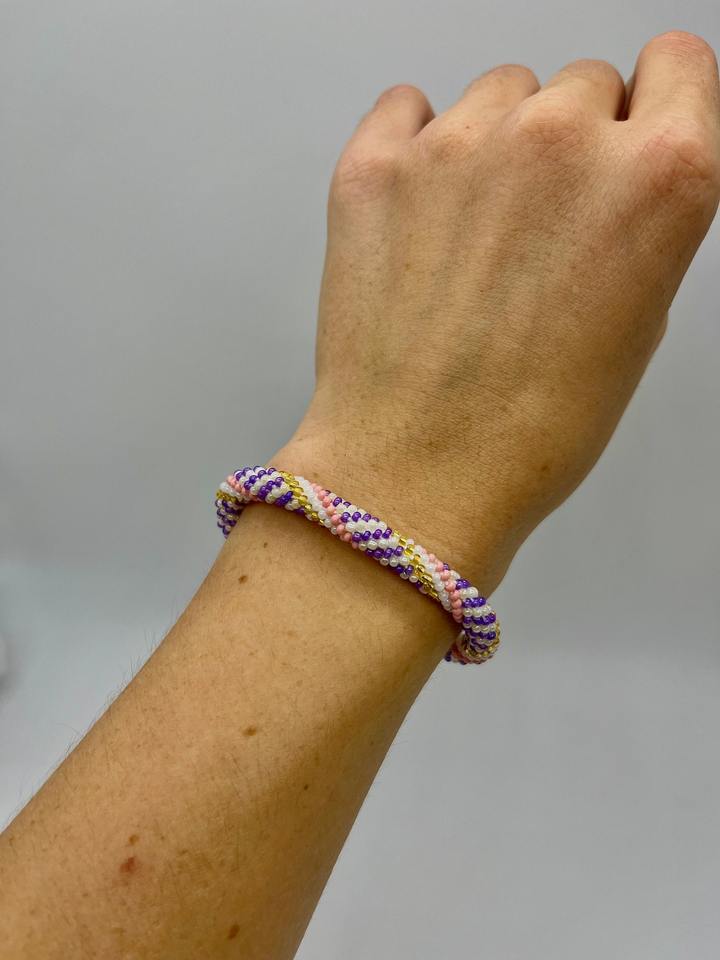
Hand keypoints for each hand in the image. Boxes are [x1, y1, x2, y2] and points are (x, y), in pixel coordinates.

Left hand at [277, 32, 719, 585]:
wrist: (417, 472)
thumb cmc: (530, 429)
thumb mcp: (637, 324)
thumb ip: (638, 224)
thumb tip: (613, 182)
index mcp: (657, 178)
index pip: (677, 64)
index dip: (657, 102)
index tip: (632, 128)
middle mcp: (563, 140)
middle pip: (583, 86)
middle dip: (571, 144)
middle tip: (539, 226)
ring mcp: (462, 145)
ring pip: (499, 94)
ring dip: (495, 146)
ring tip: (473, 238)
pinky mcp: (377, 164)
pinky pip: (409, 107)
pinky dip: (417, 146)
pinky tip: (422, 214)